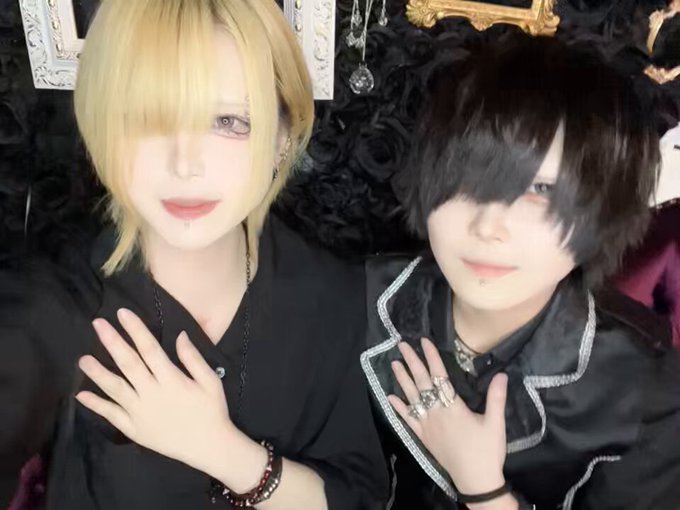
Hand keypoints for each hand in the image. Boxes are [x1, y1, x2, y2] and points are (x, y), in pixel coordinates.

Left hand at [76, 309, 247, 476]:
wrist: (209, 446)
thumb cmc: (212, 410)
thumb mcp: (211, 381)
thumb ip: (193, 358)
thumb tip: (179, 334)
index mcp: (171, 379)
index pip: (149, 348)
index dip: (135, 329)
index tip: (123, 313)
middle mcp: (152, 393)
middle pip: (128, 363)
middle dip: (112, 342)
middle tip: (97, 324)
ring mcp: (140, 412)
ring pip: (114, 388)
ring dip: (98, 372)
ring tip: (82, 359)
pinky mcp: (134, 429)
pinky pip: (112, 415)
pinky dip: (96, 405)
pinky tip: (82, 395)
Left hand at [388, 338, 508, 495]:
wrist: (475, 481)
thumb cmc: (487, 451)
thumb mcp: (495, 423)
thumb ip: (496, 397)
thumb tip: (501, 374)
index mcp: (453, 407)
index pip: (440, 376)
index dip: (432, 357)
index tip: (424, 341)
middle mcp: (436, 413)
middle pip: (422, 383)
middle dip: (412, 362)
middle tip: (402, 345)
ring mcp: (427, 426)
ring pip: (412, 398)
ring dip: (402, 380)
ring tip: (394, 363)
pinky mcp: (423, 438)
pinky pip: (408, 420)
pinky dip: (399, 408)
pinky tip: (390, 398)